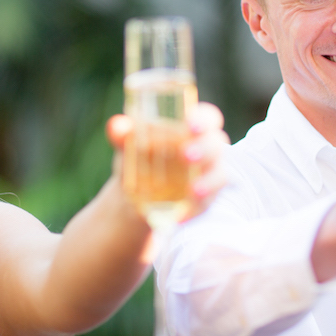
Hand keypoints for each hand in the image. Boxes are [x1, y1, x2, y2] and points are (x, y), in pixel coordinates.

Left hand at [106, 102, 228, 221]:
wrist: (134, 190)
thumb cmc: (138, 154)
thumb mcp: (127, 143)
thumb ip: (122, 134)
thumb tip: (116, 127)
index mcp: (191, 127)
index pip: (207, 117)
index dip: (203, 119)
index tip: (191, 124)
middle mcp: (206, 148)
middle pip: (216, 144)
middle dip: (205, 150)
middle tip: (186, 155)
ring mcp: (209, 175)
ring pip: (219, 175)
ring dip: (209, 183)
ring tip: (193, 191)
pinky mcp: (206, 199)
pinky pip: (207, 204)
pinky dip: (193, 210)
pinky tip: (179, 218)